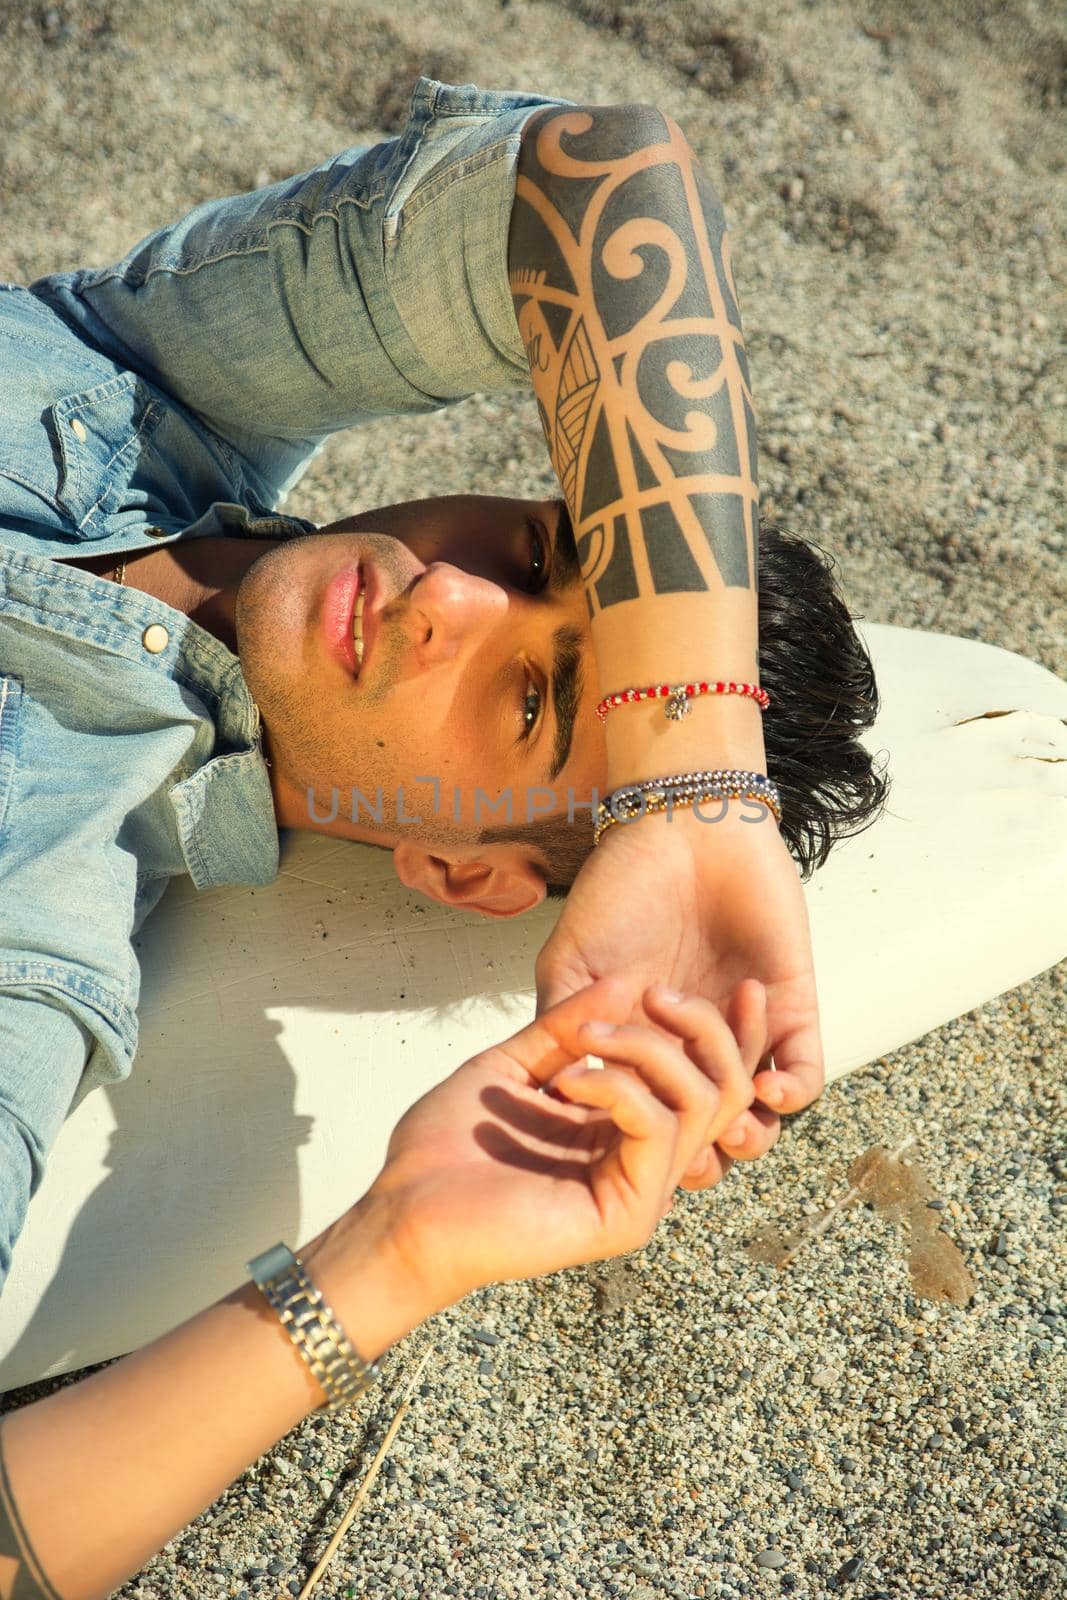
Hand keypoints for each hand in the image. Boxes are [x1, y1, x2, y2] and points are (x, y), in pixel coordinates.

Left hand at [364, 978, 753, 1316]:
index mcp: (626, 1130)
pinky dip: (620, 1085)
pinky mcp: (628, 1213)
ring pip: (702, 1101)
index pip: (709, 1081)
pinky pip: (658, 1127)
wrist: (403, 1210)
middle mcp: (646, 1162)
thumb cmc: (446, 1149)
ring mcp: (642, 1191)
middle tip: (658, 995)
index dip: (733, 1034)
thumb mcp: (512, 1064)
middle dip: (706, 1028)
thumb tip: (630, 979)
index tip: (745, 984)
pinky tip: (569, 1079)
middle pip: (726, 1090)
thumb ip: (569, 1028)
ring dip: (649, 1047)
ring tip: (591, 1036)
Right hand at [534, 805, 824, 1182]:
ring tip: (728, 1132)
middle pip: (705, 1135)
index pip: (649, 1125)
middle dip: (699, 1161)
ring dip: (748, 1138)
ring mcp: (746, 1035)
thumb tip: (558, 1103)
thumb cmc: (620, 888)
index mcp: (644, 1049)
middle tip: (684, 1164)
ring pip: (758, 1118)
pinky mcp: (792, 1011)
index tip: (625, 1160)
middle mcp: (696, 1052)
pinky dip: (788, 1093)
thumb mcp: (570, 965)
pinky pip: (805, 1073)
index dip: (640, 1155)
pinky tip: (763, 1088)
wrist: (682, 827)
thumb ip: (562, 1030)